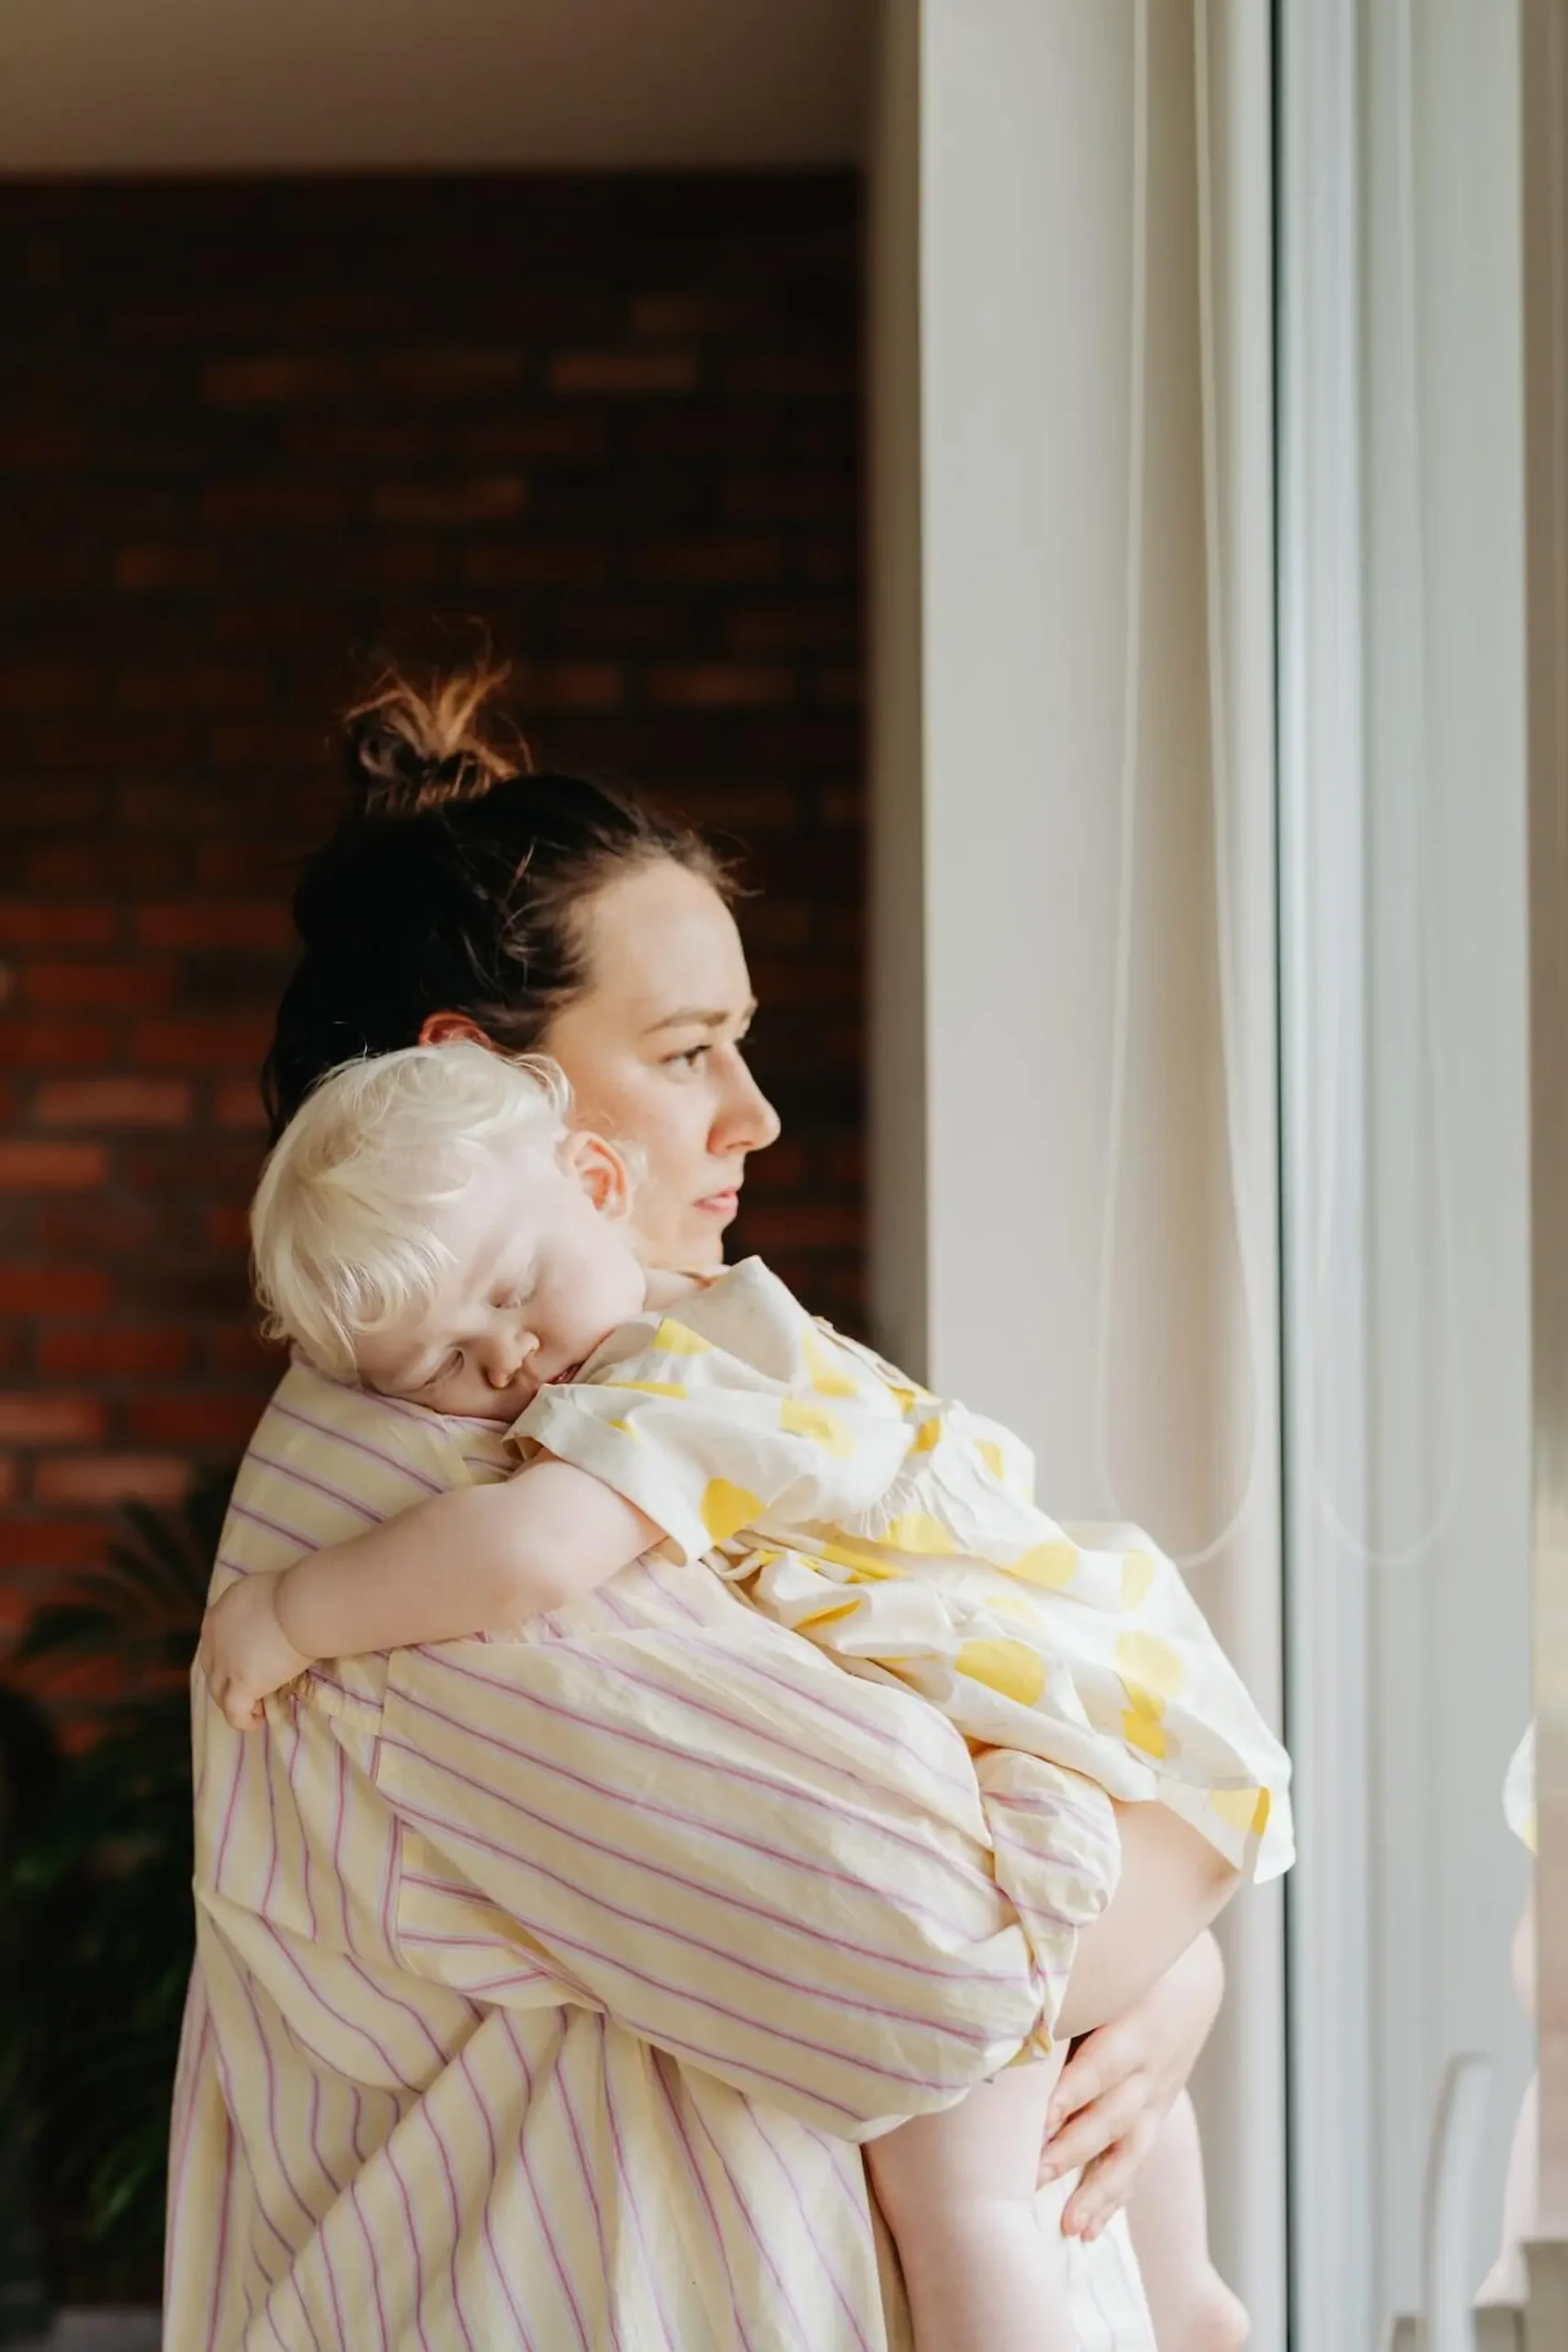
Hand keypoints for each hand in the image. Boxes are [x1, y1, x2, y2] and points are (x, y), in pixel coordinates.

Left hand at [198, 1574, 311, 1730]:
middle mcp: (213, 1638)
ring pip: (218, 1691)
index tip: (248, 1662)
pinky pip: (234, 1711)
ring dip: (233, 1701)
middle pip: (211, 1668)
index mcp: (220, 1613)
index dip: (228, 1655)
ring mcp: (224, 1663)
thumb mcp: (267, 1593)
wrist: (302, 1606)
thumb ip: (260, 1610)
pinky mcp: (240, 1684)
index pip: (215, 1641)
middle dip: (227, 1681)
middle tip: (251, 1688)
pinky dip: (242, 1719)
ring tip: (255, 1707)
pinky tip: (256, 1721)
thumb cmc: (297, 1592)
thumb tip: (274, 1620)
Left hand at [1038, 1926, 1223, 2239]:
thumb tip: (1008, 1991)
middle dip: (1073, 2150)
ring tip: (1069, 2226)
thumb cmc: (1133, 1964)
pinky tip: (1088, 2229)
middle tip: (1034, 2176)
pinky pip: (1134, 2163)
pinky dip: (1113, 2198)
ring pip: (1128, 2152)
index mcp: (1133, 2028)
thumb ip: (1069, 1986)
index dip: (1073, 2091)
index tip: (1042, 2117)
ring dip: (1097, 2191)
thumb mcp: (1110, 1968)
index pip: (1101, 2065)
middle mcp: (1148, 2071)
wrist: (1195, 1975)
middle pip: (1110, 2117)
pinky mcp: (1154, 2116)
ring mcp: (1155, 2098)